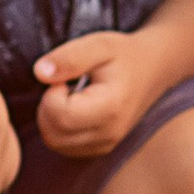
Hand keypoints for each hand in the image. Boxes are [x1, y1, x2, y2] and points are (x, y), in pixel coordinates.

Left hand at [32, 31, 153, 156]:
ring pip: (55, 142)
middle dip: (48, 106)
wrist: (154, 70)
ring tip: (71, 95)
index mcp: (111, 108)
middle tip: (65, 85)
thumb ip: (69, 57)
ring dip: (52, 117)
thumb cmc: (124, 55)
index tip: (64, 77)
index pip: (60, 115)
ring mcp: (106, 145)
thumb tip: (39, 72)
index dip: (51, 94)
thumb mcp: (99, 44)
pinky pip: (63, 146)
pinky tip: (74, 108)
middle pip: (53, 133)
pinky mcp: (100, 149)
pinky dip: (59, 128)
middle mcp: (109, 133)